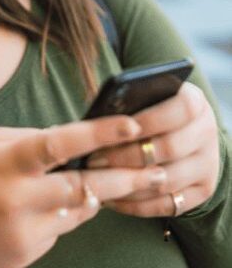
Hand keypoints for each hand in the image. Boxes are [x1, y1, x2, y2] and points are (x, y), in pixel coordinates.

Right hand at [0, 116, 168, 267]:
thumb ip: (28, 140)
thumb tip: (69, 141)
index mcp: (7, 163)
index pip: (59, 144)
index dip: (98, 134)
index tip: (130, 125)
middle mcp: (18, 199)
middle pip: (84, 188)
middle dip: (124, 178)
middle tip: (156, 170)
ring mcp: (23, 232)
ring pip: (78, 211)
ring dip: (95, 195)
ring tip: (115, 180)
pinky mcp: (25, 255)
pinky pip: (60, 231)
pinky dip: (65, 214)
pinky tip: (52, 204)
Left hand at [86, 82, 219, 217]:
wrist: (182, 130)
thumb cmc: (150, 108)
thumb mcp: (146, 96)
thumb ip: (129, 102)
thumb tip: (100, 116)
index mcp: (195, 102)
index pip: (179, 110)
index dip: (148, 120)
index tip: (119, 128)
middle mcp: (206, 133)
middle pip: (169, 148)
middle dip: (127, 155)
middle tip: (94, 159)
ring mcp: (207, 165)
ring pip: (166, 181)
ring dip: (128, 183)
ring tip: (97, 180)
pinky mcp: (201, 192)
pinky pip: (167, 205)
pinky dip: (136, 205)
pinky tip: (111, 198)